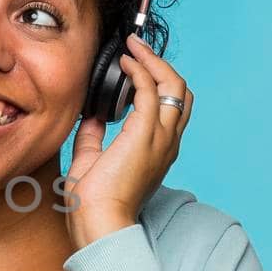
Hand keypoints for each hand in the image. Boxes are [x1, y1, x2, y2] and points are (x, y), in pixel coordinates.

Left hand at [64, 32, 194, 249]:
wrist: (98, 222)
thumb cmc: (93, 203)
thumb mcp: (90, 162)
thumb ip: (93, 137)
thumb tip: (91, 117)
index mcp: (157, 150)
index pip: (170, 108)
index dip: (158, 82)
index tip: (134, 65)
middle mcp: (166, 142)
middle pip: (181, 92)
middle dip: (162, 65)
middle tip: (138, 49)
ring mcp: (160, 138)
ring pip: (174, 86)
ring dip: (154, 61)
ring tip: (134, 47)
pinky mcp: (145, 134)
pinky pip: (151, 90)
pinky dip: (140, 71)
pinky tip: (125, 63)